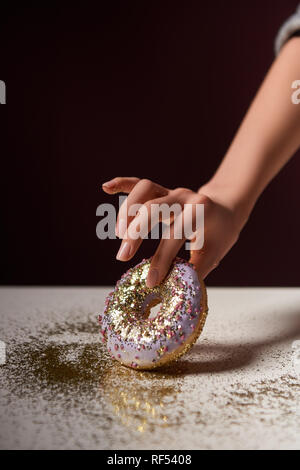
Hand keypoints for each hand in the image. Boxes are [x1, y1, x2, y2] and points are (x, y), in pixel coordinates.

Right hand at [102, 177, 243, 286]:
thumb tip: (172, 291)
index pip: (175, 234)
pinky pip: (139, 184)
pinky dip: (122, 185)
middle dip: (136, 232)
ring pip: (144, 190)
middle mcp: (184, 196)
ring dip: (127, 211)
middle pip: (154, 207)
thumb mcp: (214, 253)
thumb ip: (194, 270)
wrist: (226, 209)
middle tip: (122, 257)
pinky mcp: (160, 190)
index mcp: (201, 211)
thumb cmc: (220, 234)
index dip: (162, 259)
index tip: (151, 281)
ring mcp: (171, 190)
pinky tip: (106, 188)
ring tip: (118, 235)